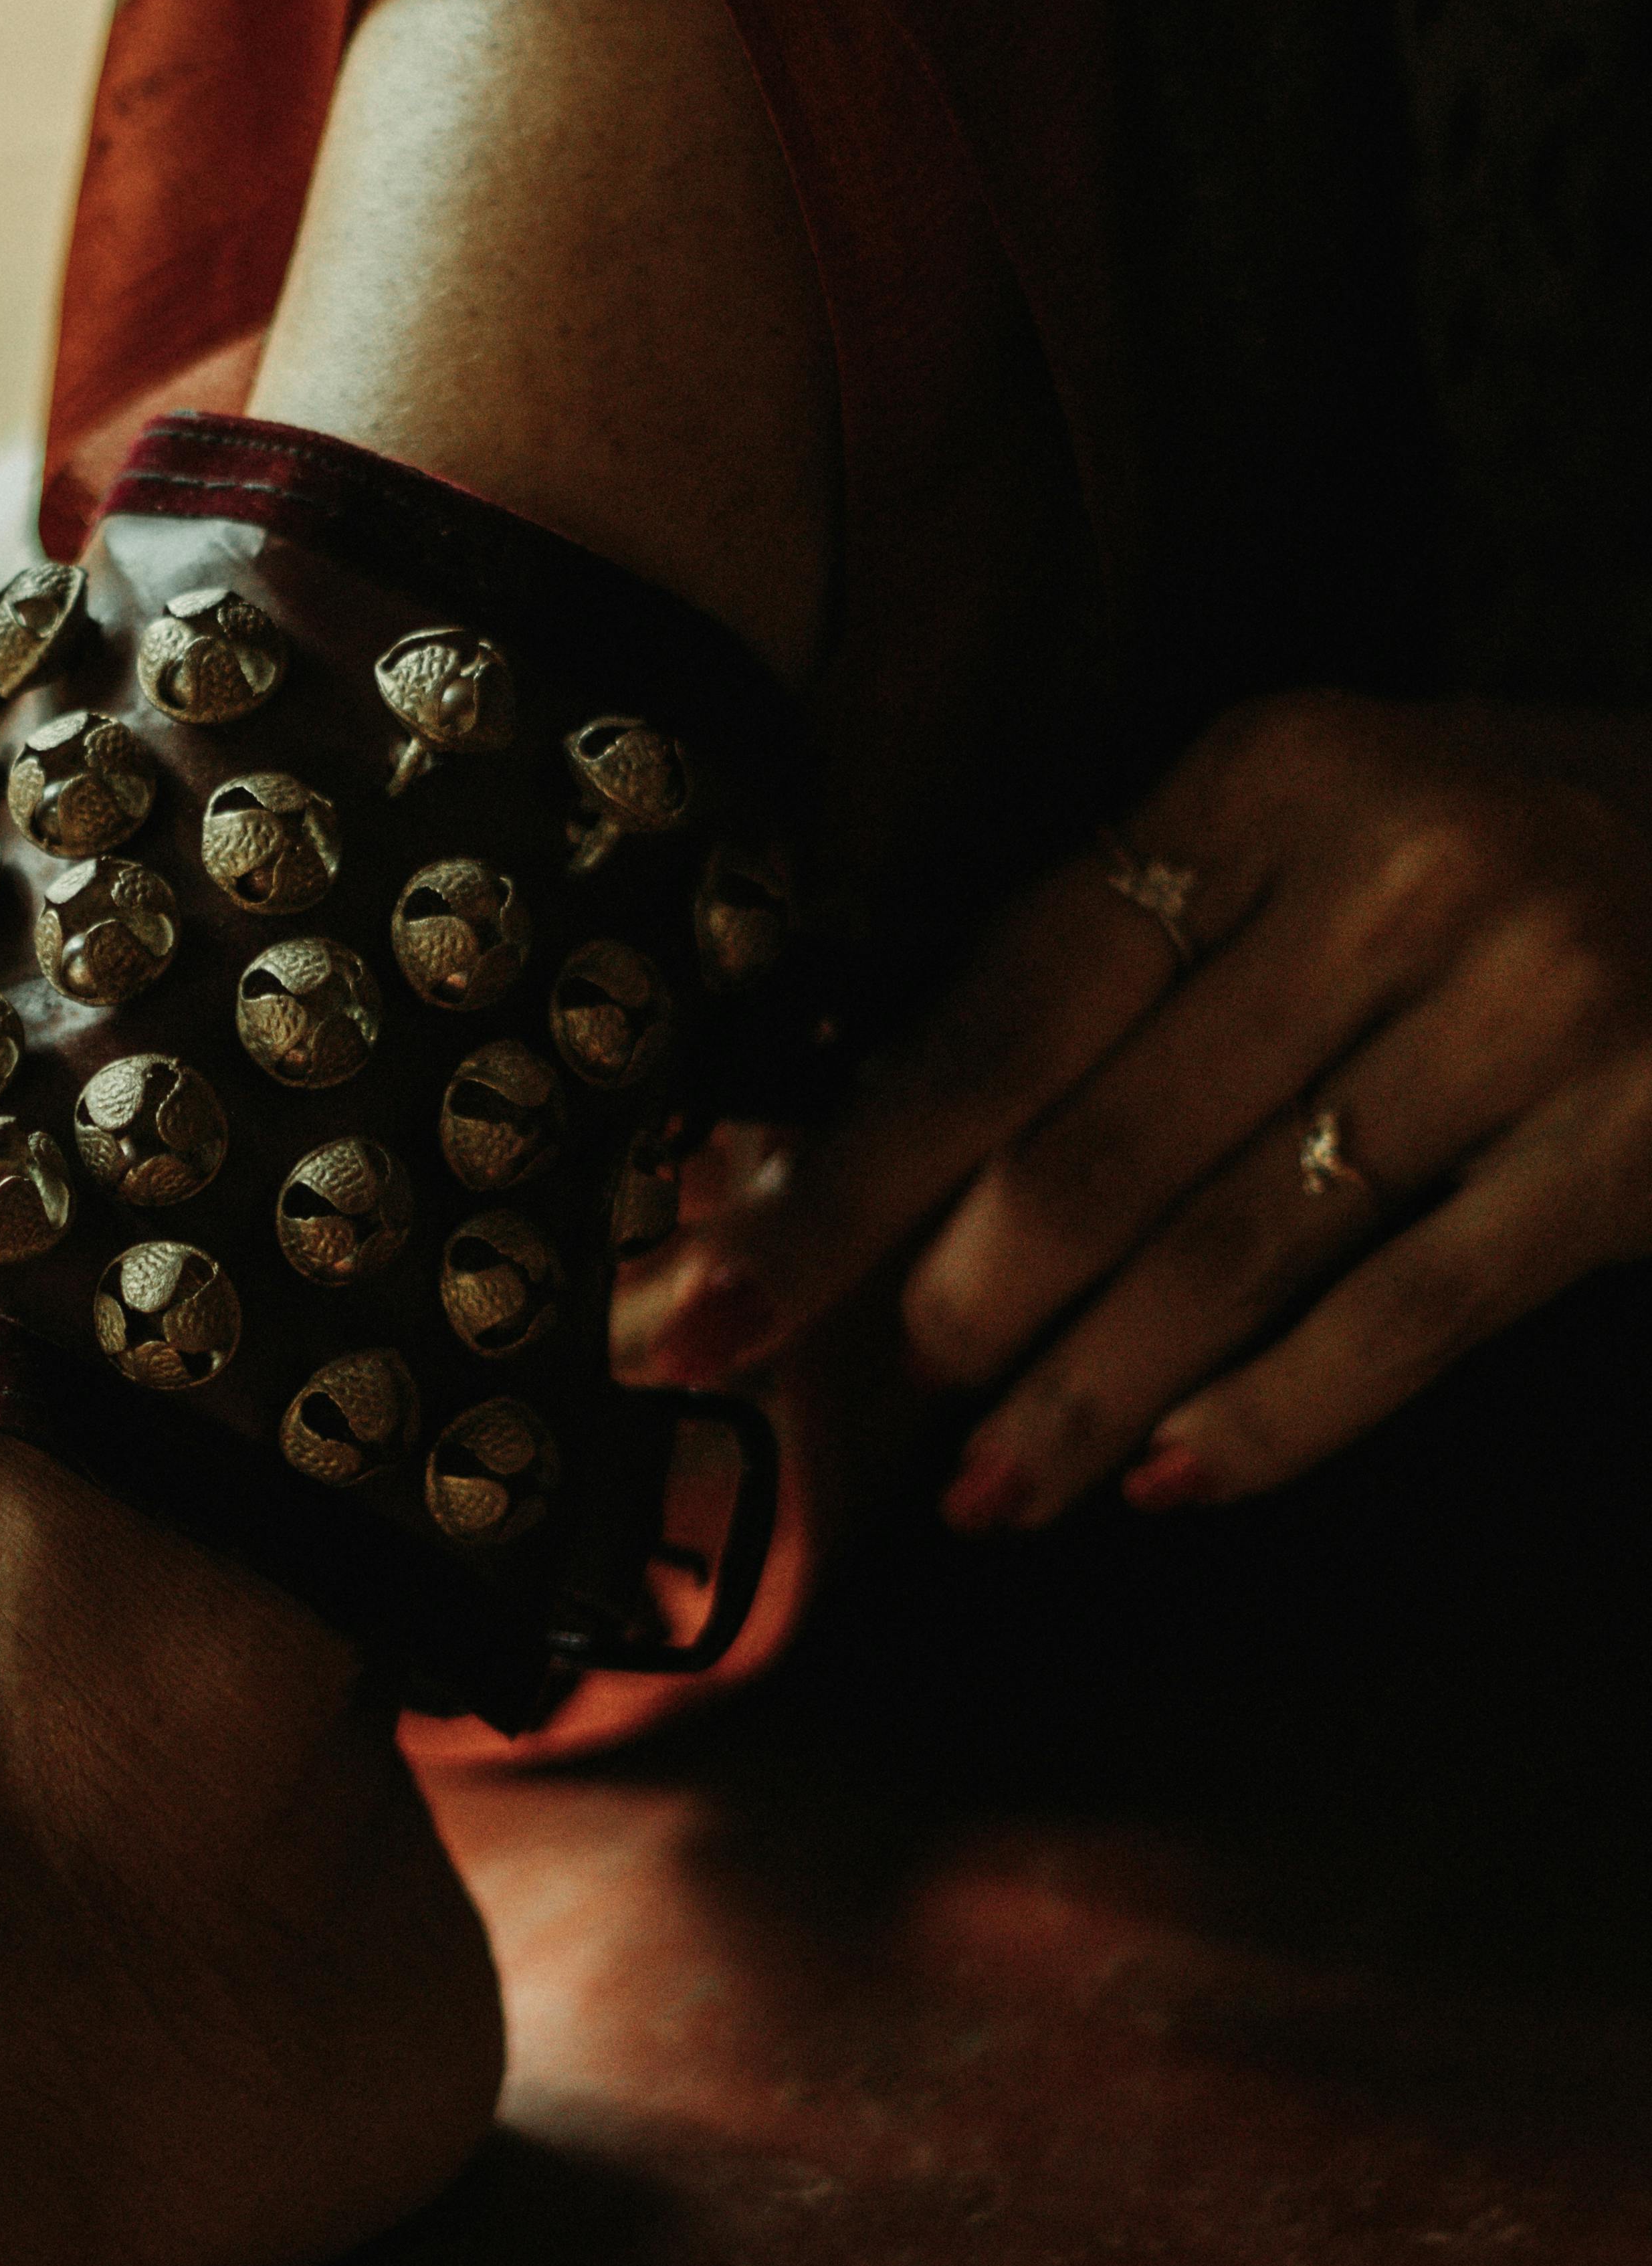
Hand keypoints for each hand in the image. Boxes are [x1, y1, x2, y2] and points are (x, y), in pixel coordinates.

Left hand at [657, 693, 1651, 1525]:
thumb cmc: (1514, 878)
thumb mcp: (1318, 853)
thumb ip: (1122, 975)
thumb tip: (857, 1158)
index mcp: (1268, 776)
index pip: (999, 1008)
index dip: (842, 1176)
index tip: (708, 1295)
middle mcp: (1397, 862)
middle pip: (1093, 1147)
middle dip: (942, 1310)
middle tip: (841, 1414)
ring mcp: (1538, 997)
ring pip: (1233, 1250)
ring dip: (1082, 1395)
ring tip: (989, 1489)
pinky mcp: (1648, 1135)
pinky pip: (1407, 1317)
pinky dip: (1269, 1418)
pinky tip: (1166, 1483)